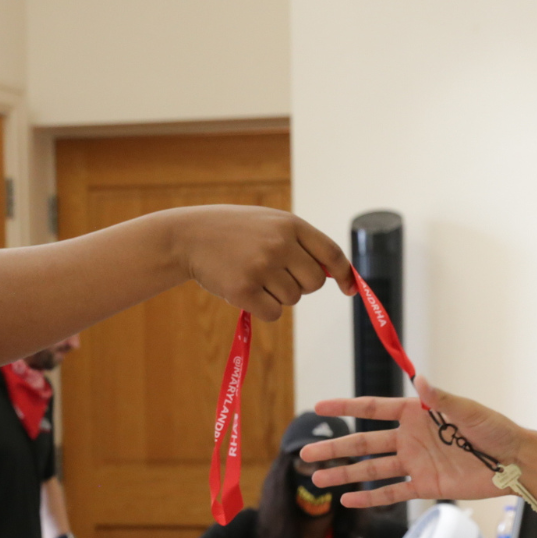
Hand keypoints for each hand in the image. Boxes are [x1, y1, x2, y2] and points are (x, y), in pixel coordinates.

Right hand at [170, 205, 353, 319]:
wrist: (188, 236)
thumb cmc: (234, 232)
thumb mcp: (269, 224)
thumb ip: (300, 242)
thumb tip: (334, 273)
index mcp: (290, 225)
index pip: (331, 254)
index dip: (344, 274)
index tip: (348, 289)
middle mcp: (280, 244)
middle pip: (314, 283)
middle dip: (300, 285)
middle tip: (275, 275)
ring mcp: (262, 267)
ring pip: (293, 299)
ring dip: (277, 296)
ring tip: (254, 277)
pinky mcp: (244, 290)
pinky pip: (274, 313)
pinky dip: (264, 309)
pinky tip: (245, 291)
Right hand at [304, 377, 530, 507]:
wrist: (514, 463)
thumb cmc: (495, 430)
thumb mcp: (468, 411)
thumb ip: (440, 399)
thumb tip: (420, 380)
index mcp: (417, 413)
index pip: (373, 409)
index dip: (346, 407)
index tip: (319, 407)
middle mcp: (411, 438)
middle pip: (364, 442)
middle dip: (335, 446)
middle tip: (306, 450)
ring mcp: (415, 463)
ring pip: (372, 469)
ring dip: (345, 474)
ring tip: (318, 478)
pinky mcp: (425, 486)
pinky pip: (392, 493)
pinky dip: (371, 498)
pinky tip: (348, 501)